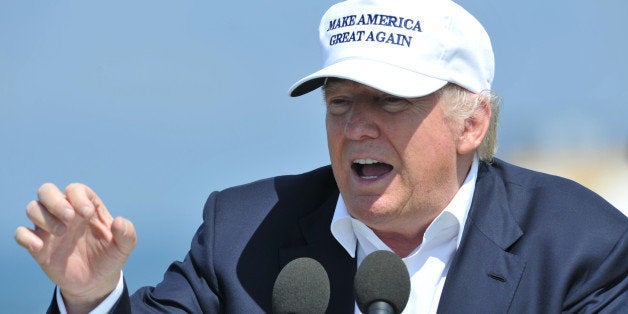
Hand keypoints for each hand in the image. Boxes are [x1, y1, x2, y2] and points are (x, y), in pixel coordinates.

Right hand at [14, 183, 135, 311]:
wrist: (96, 283)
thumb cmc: (110, 258)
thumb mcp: (124, 247)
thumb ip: (127, 233)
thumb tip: (119, 221)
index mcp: (85, 208)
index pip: (75, 189)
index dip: (78, 197)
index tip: (87, 213)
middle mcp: (65, 214)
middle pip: (47, 191)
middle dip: (55, 201)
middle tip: (70, 218)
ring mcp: (49, 229)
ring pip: (33, 208)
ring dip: (44, 217)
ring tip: (62, 233)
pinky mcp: (38, 247)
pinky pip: (21, 233)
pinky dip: (25, 237)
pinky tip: (40, 247)